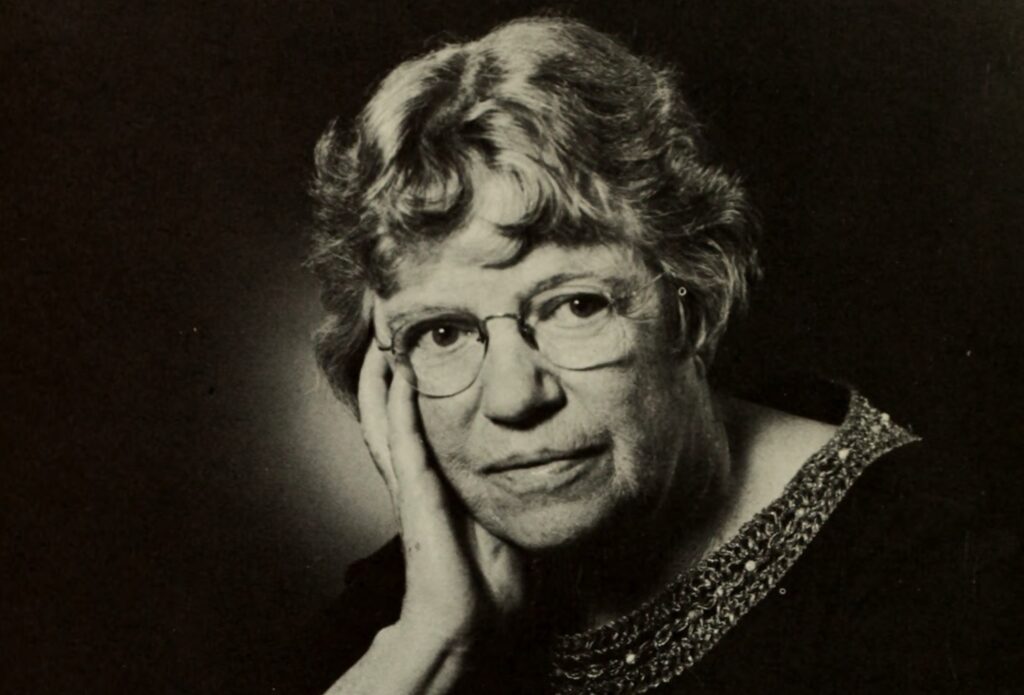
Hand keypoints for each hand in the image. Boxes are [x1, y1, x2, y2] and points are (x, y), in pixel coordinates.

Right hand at [357, 346, 526, 648]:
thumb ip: (520, 485)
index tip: (423, 343)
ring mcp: (414, 482)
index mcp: (443, 476)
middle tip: (387, 326)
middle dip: (388, 369)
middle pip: (391, 410)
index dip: (415, 383)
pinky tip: (399, 372)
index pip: (421, 419)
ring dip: (382, 377)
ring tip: (381, 336)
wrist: (474, 622)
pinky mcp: (416, 494)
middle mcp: (420, 473)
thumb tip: (554, 458)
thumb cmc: (495, 577)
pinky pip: (404, 440)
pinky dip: (399, 405)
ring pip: (386, 417)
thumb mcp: (513, 514)